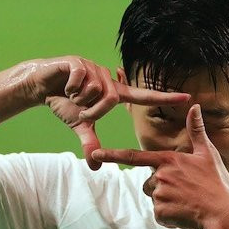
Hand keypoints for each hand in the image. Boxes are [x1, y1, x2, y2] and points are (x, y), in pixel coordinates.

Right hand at [22, 56, 190, 169]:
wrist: (41, 86)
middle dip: (93, 109)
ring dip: (79, 98)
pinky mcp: (79, 62)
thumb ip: (90, 143)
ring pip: (94, 90)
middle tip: (80, 108)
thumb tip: (95, 166)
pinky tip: (64, 84)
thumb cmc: (64, 103)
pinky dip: (70, 87)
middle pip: (110, 99)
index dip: (164, 97)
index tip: (187, 97)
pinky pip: (80, 80)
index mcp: (113, 92)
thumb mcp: (80, 124)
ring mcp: (94, 68)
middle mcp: (107, 78)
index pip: (143, 96)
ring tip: (71, 93)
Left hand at [92, 105, 228, 228]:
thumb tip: (195, 106)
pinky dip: (170, 217)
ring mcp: (159, 195)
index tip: (94, 154)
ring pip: (155, 198)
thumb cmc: (217, 183)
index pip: (134, 157)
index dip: (112, 155)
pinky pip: (160, 214)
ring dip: (167, 202)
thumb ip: (196, 130)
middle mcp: (160, 176)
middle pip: (148, 183)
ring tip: (188, 202)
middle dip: (162, 188)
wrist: (223, 214)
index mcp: (167, 160)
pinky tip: (185, 213)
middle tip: (186, 191)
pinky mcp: (161, 212)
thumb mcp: (208, 154)